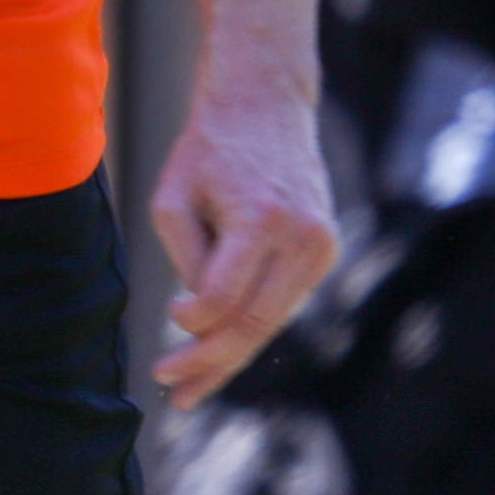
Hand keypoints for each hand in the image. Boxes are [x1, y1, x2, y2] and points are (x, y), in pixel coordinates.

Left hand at [148, 70, 337, 410]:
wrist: (265, 102)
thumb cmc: (209, 149)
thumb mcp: (174, 196)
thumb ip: (186, 258)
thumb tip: (201, 317)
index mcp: (262, 220)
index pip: (225, 298)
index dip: (191, 322)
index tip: (169, 318)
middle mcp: (302, 237)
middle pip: (255, 323)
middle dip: (211, 363)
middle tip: (173, 391)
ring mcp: (321, 246)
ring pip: (273, 322)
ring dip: (231, 356)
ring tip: (190, 389)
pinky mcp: (325, 251)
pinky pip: (283, 303)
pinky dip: (251, 329)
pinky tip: (219, 355)